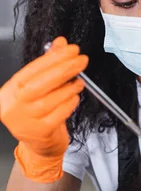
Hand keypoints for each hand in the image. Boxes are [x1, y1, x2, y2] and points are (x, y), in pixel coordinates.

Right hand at [0, 37, 87, 182]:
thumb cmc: (38, 114)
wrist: (39, 147)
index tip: (71, 49)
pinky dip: (69, 103)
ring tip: (80, 81)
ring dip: (68, 87)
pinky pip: (58, 114)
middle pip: (38, 84)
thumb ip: (49, 66)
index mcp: (9, 92)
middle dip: (63, 69)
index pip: (30, 70)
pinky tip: (75, 97)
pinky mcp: (41, 133)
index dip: (52, 58)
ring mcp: (26, 122)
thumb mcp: (39, 89)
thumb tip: (61, 43)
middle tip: (81, 60)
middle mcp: (13, 107)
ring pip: (49, 100)